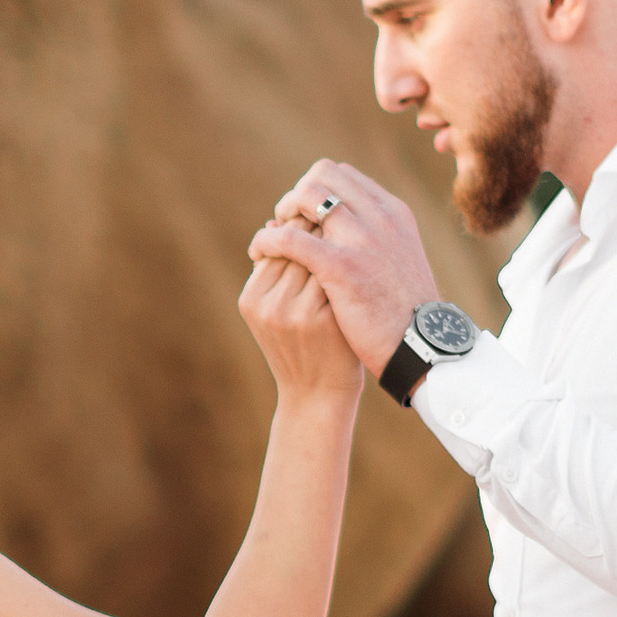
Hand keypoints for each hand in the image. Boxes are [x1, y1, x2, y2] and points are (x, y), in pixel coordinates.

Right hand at [238, 240, 365, 406]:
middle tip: (342, 230)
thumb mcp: (274, 309)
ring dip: (339, 244)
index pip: (275, 243)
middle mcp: (270, 304)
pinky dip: (351, 265)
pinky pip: (339, 276)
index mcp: (251, 297)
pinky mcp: (325, 320)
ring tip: (353, 246)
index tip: (322, 229)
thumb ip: (274, 270)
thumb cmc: (300, 345)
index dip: (300, 229)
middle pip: (296, 245)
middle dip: (320, 232)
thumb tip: (276, 222)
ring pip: (319, 257)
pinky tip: (364, 265)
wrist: (318, 394)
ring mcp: (297, 313)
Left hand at [248, 162, 440, 378]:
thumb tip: (336, 227)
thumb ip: (374, 238)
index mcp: (394, 212)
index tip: (306, 214)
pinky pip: (289, 238)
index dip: (317, 188)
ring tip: (272, 238)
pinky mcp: (340, 266)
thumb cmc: (407, 312)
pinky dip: (268, 241)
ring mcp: (360, 239)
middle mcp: (379, 216)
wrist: (421, 345)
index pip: (344, 175)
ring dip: (282, 212)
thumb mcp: (398, 262)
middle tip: (287, 221)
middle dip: (298, 193)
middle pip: (323, 175)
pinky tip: (259, 253)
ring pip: (305, 197)